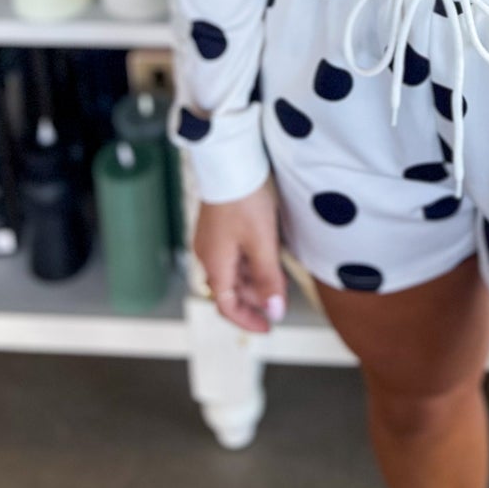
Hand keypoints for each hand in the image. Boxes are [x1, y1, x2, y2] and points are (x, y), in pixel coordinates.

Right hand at [193, 177, 287, 333]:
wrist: (230, 160)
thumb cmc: (244, 199)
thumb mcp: (262, 243)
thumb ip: (268, 279)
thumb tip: (274, 311)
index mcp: (215, 264)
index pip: (227, 306)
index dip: (248, 320)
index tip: (268, 326)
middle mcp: (208, 255)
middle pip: (231, 289)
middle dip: (255, 296)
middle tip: (280, 293)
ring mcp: (212, 239)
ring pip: (233, 271)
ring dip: (254, 277)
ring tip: (278, 269)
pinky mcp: (218, 225)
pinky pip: (233, 253)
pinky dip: (250, 259)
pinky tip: (267, 249)